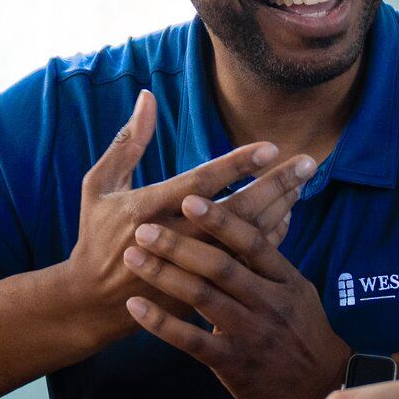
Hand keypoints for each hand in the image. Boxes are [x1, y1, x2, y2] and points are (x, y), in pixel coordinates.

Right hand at [66, 91, 315, 333]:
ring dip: (277, 210)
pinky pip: (243, 262)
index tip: (270, 147)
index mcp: (147, 209)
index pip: (201, 184)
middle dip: (274, 186)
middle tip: (307, 164)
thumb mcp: (99, 186)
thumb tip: (148, 95)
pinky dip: (267, 239)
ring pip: (245, 238)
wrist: (91, 303)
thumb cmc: (96, 236)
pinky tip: (285, 216)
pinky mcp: (200, 289)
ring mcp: (189, 269)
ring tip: (301, 185)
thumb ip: (128, 142)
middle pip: (235, 212)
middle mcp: (173, 238)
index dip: (236, 166)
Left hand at [121, 192, 349, 398]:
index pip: (252, 243)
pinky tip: (136, 306)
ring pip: (203, 298)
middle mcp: (269, 303)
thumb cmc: (303, 333)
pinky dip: (161, 322)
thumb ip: (273, 260)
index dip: (220, 220)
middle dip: (179, 245)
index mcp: (286, 281)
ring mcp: (251, 334)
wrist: (320, 389)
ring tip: (133, 256)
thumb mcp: (298, 292)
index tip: (189, 199)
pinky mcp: (233, 364)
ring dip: (164, 275)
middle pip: (220, 267)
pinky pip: (192, 340)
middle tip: (144, 228)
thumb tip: (273, 209)